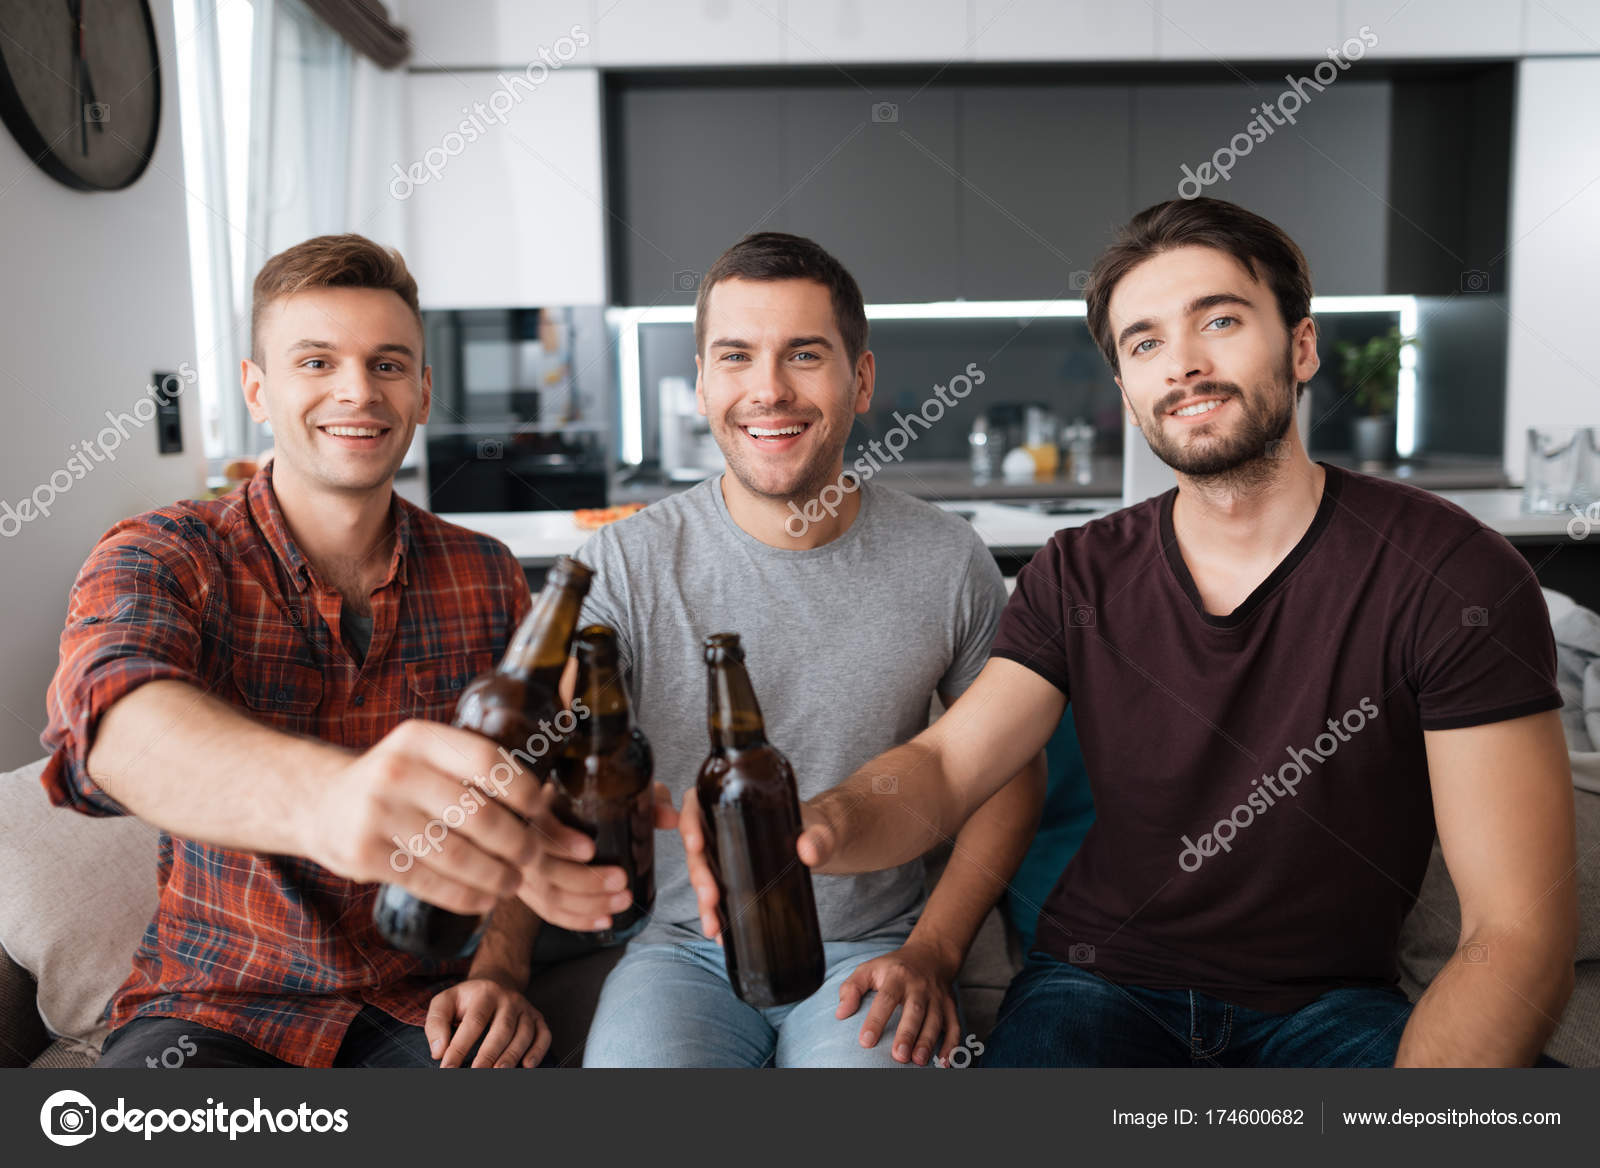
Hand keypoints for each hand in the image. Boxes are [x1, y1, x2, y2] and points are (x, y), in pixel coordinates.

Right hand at [304, 719, 610, 921]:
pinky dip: (465, 895)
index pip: (487, 761)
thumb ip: (471, 769)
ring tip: (513, 883)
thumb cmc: (398, 779)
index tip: (542, 809)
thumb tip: (550, 800)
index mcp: (421, 738)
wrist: (322, 801)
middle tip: (532, 857)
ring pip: (457, 855)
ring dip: (495, 875)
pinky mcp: (365, 856)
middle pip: (478, 815)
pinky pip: (429, 882)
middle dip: (516, 842)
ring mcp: (378, 815)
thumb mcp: (427, 755)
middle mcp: (398, 772)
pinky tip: (484, 899)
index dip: (523, 789)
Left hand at [424, 975, 549, 1067]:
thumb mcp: (445, 1002)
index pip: (474, 1022)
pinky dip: (538, 1051)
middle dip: (488, 1055)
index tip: (448, 1068)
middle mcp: (508, 999)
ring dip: (511, 1056)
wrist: (497, 981)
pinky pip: (544, 1035)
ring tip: (497, 1074)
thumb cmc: (467, 1000)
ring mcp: (525, 1009)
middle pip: (501, 1029)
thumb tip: (439, 1051)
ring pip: (523, 1034)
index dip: (460, 1047)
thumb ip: (436, 1023)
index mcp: (484, 993)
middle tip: (475, 1075)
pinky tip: (526, 1066)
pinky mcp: (538, 1018)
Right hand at [515, 781, 676, 931]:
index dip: (560, 839)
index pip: (538, 823)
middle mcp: (523, 839)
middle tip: (621, 880)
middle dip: (585, 880)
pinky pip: (549, 912)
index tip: (590, 849)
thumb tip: (672, 819)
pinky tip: (604, 921)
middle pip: (544, 868)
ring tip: (621, 900)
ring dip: (587, 904)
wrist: (565, 809)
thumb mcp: (621, 792)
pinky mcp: (530, 890)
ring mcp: (522, 867)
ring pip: (548, 895)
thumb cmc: (594, 799)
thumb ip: (645, 800)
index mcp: (539, 805)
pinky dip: (576, 920)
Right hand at [681, 790, 836, 942]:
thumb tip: (808, 852)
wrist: (824, 843)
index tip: (695, 844)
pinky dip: (717, 914)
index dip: (689, 823)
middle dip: (699, 875)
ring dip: (704, 902)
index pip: (697, 805)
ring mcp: (726, 853)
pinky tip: (721, 935)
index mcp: (735, 801)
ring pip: (703, 875)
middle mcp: (723, 826)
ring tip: (713, 926)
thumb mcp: (821, 827)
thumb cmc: (818, 825)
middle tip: (710, 898)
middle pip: (697, 847)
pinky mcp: (733, 875)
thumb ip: (818, 837)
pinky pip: (718, 894)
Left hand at [836, 941, 961, 1065]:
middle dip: (908, 1034)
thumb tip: (840, 1013)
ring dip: (928, 1042)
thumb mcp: (869, 968)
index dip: (876, 1020)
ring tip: (918, 1062)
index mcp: (897, 977)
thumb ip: (851, 988)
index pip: (886, 998)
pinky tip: (944, 1063)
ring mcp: (937, 997)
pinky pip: (954, 1026)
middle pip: (915, 1010)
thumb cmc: (893, 968)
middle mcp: (919, 986)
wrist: (930, 955)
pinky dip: (952, 1045)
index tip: (865, 1041)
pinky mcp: (950, 1006)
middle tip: (898, 1056)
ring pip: (935, 1020)